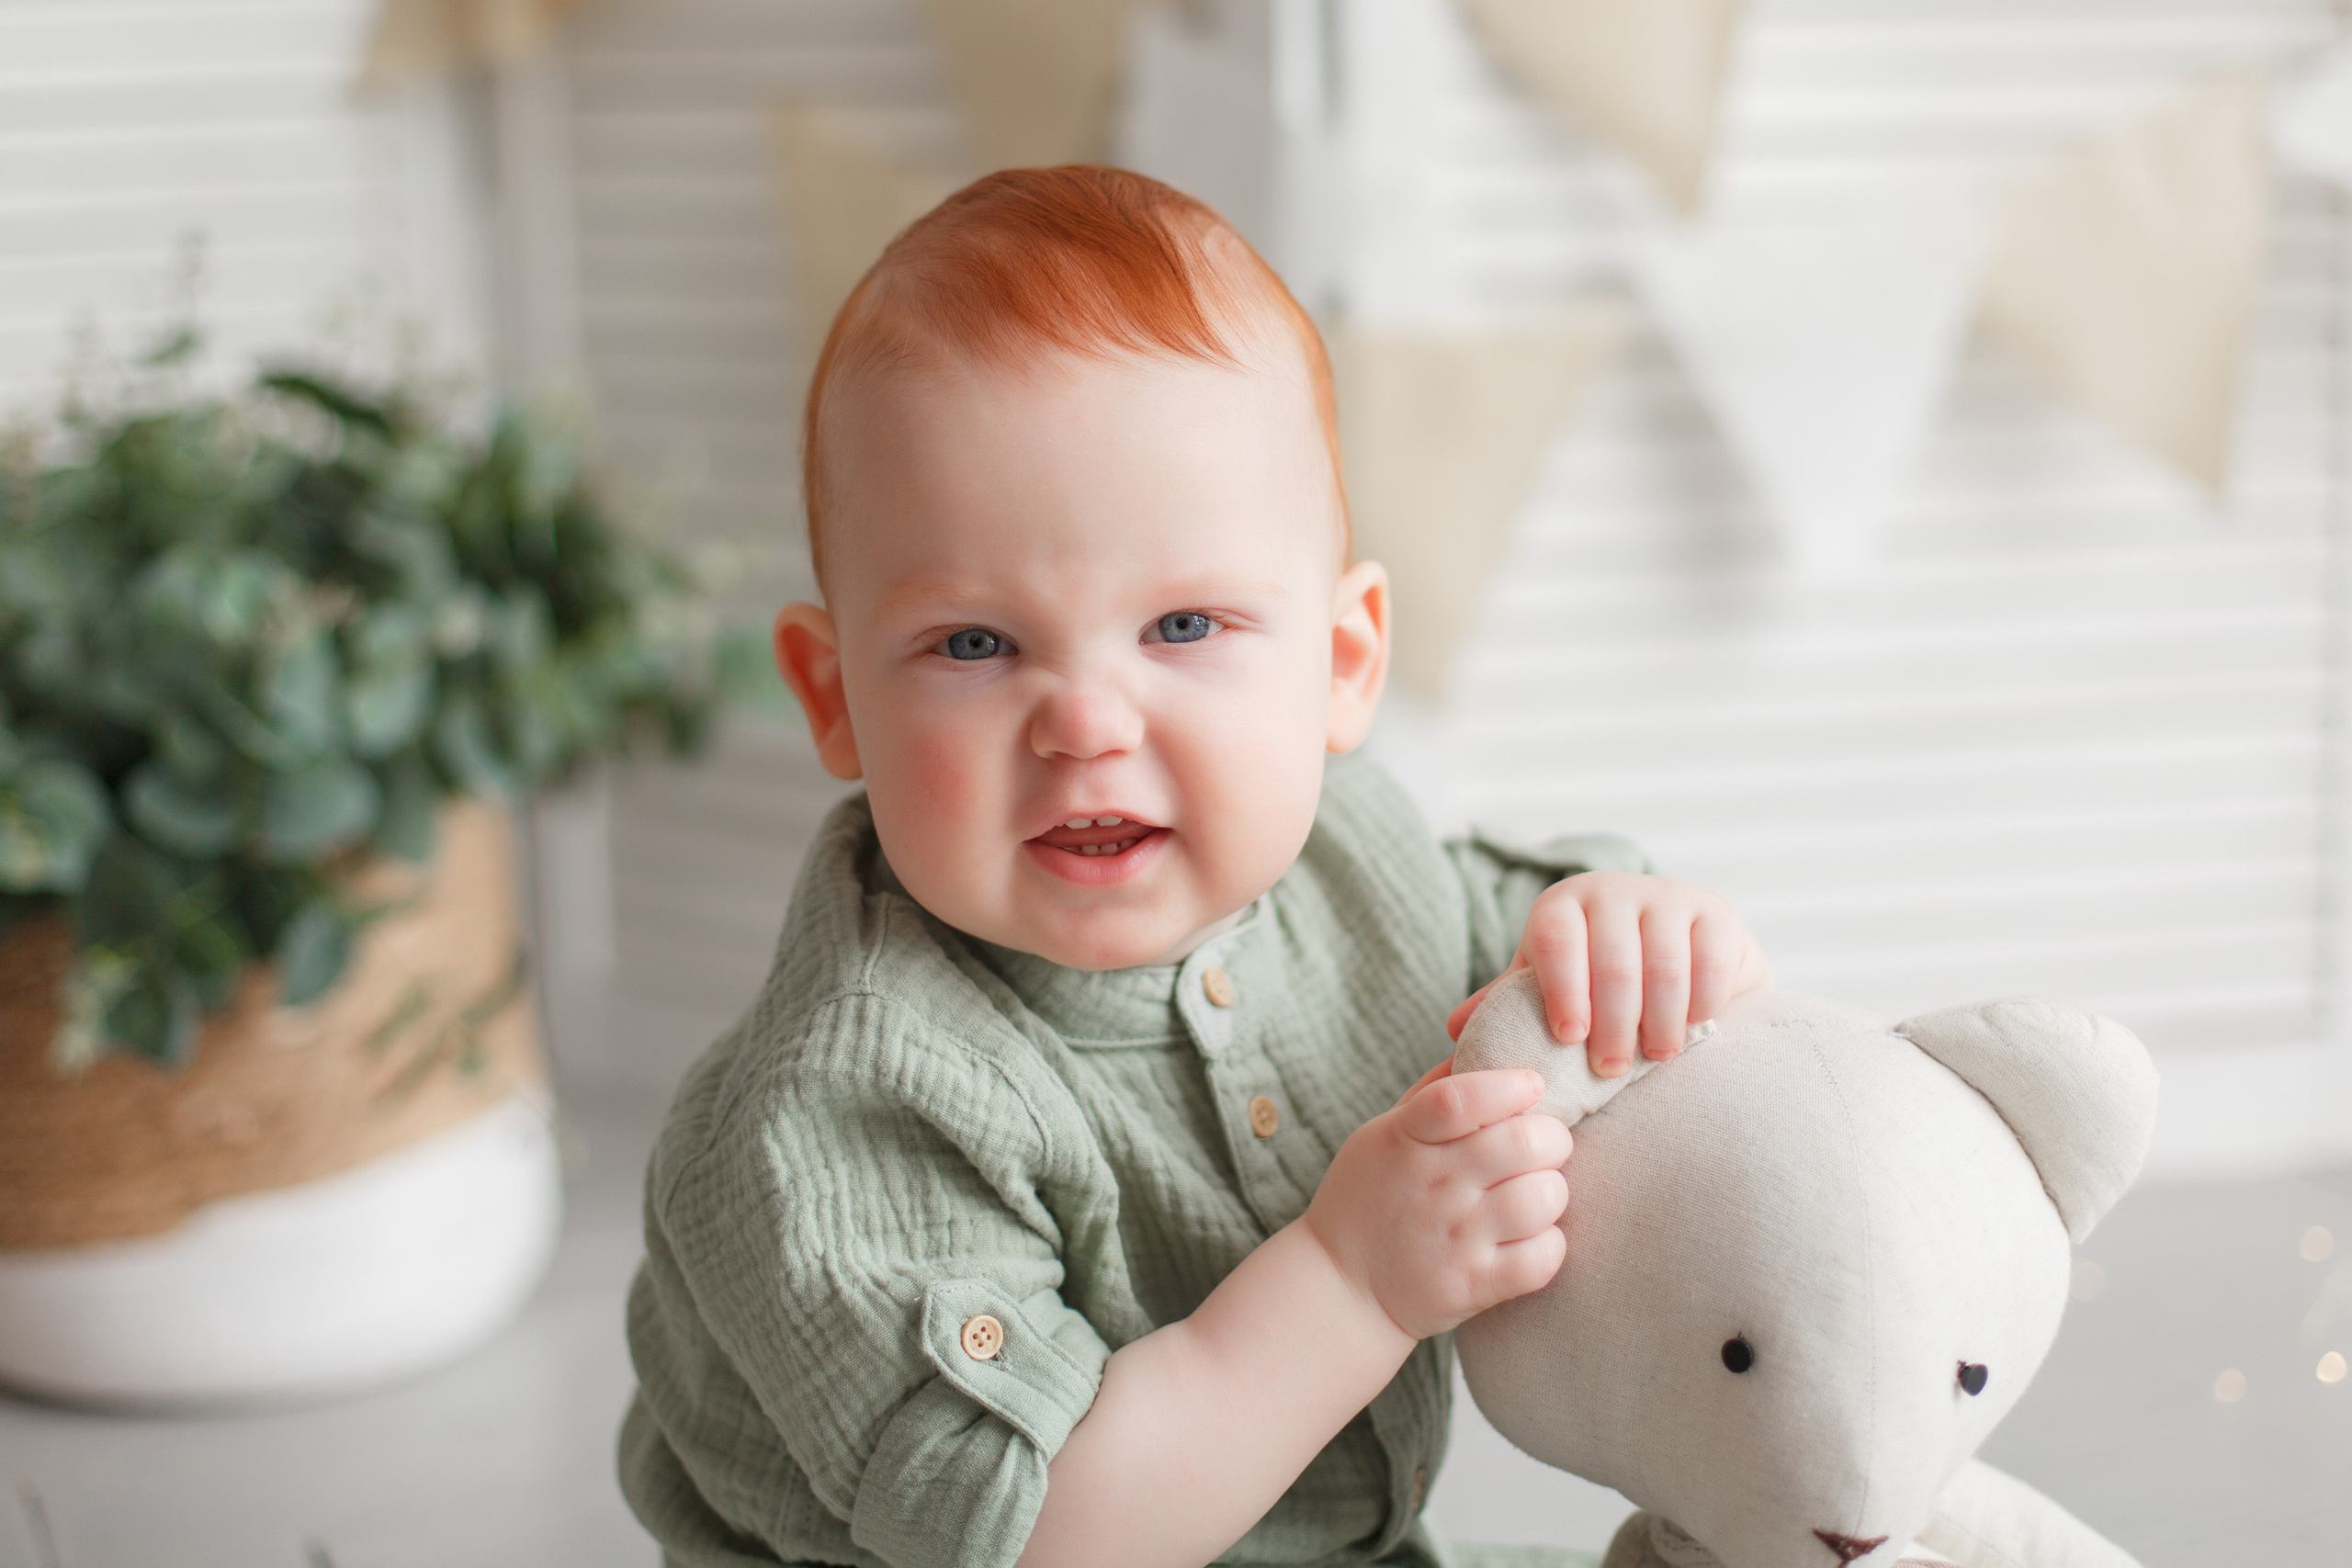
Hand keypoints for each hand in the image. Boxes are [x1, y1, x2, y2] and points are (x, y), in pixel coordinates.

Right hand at [1302, 1065, 1570, 1339]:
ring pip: (1544, 1197)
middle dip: (1552, 1137)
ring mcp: (1455, 1238)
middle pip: (1524, 1142)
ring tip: (1535, 1193)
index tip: (1531, 1085)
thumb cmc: (1368, 1199)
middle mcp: (1433, 1186)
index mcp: (1405, 1140)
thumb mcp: (1382, 1135)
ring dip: (1552, 1192)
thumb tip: (1485, 1042)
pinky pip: (1544, 1257)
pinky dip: (1550, 1245)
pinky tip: (1532, 1237)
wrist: (1339, 1289)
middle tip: (1544, 1145)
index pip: (1462, 1098)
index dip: (1509, 1085)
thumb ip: (1433, 1094)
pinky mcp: (1474, 1286)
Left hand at [1446, 871, 1770, 1078]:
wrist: (1677, 953)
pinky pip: (1710, 961)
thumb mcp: (1551, 984)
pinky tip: (1693, 1029)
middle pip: (1613, 962)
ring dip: (1659, 1021)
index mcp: (1561, 906)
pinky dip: (1701, 1002)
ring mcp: (1667, 896)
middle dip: (1613, 1024)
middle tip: (1611, 1070)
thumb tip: (1454, 1030)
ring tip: (1654, 1058)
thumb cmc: (1596, 978)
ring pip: (1664, 965)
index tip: (1569, 1039)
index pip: (1556, 941)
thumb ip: (1507, 1004)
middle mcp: (1612, 891)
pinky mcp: (1714, 911)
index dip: (1562, 991)